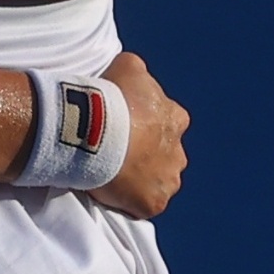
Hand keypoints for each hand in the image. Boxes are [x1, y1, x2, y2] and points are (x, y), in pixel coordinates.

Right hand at [90, 51, 188, 217]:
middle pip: (165, 156)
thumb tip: (133, 72)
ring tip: (114, 175)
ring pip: (159, 182)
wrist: (95, 131)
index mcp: (176, 119)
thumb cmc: (111, 97)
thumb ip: (137, 72)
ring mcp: (168, 181)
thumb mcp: (128, 66)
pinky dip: (131, 202)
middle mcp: (179, 152)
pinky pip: (144, 206)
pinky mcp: (153, 203)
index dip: (145, 126)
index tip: (125, 128)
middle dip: (147, 156)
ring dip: (142, 180)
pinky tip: (113, 194)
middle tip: (117, 154)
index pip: (167, 123)